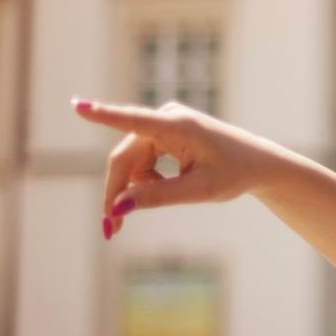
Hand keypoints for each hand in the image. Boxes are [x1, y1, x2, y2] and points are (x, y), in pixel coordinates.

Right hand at [74, 98, 294, 238]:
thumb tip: (119, 207)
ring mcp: (163, 123)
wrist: (257, 164)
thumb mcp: (200, 191)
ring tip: (150, 208)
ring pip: (130, 161)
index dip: (103, 116)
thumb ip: (159, 197)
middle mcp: (166, 117)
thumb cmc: (235, 173)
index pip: (133, 121)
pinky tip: (166, 187)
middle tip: (112, 229)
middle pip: (124, 158)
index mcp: (178, 126)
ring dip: (134, 187)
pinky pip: (141, 160)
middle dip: (117, 192)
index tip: (78, 106)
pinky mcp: (163, 132)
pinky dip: (145, 180)